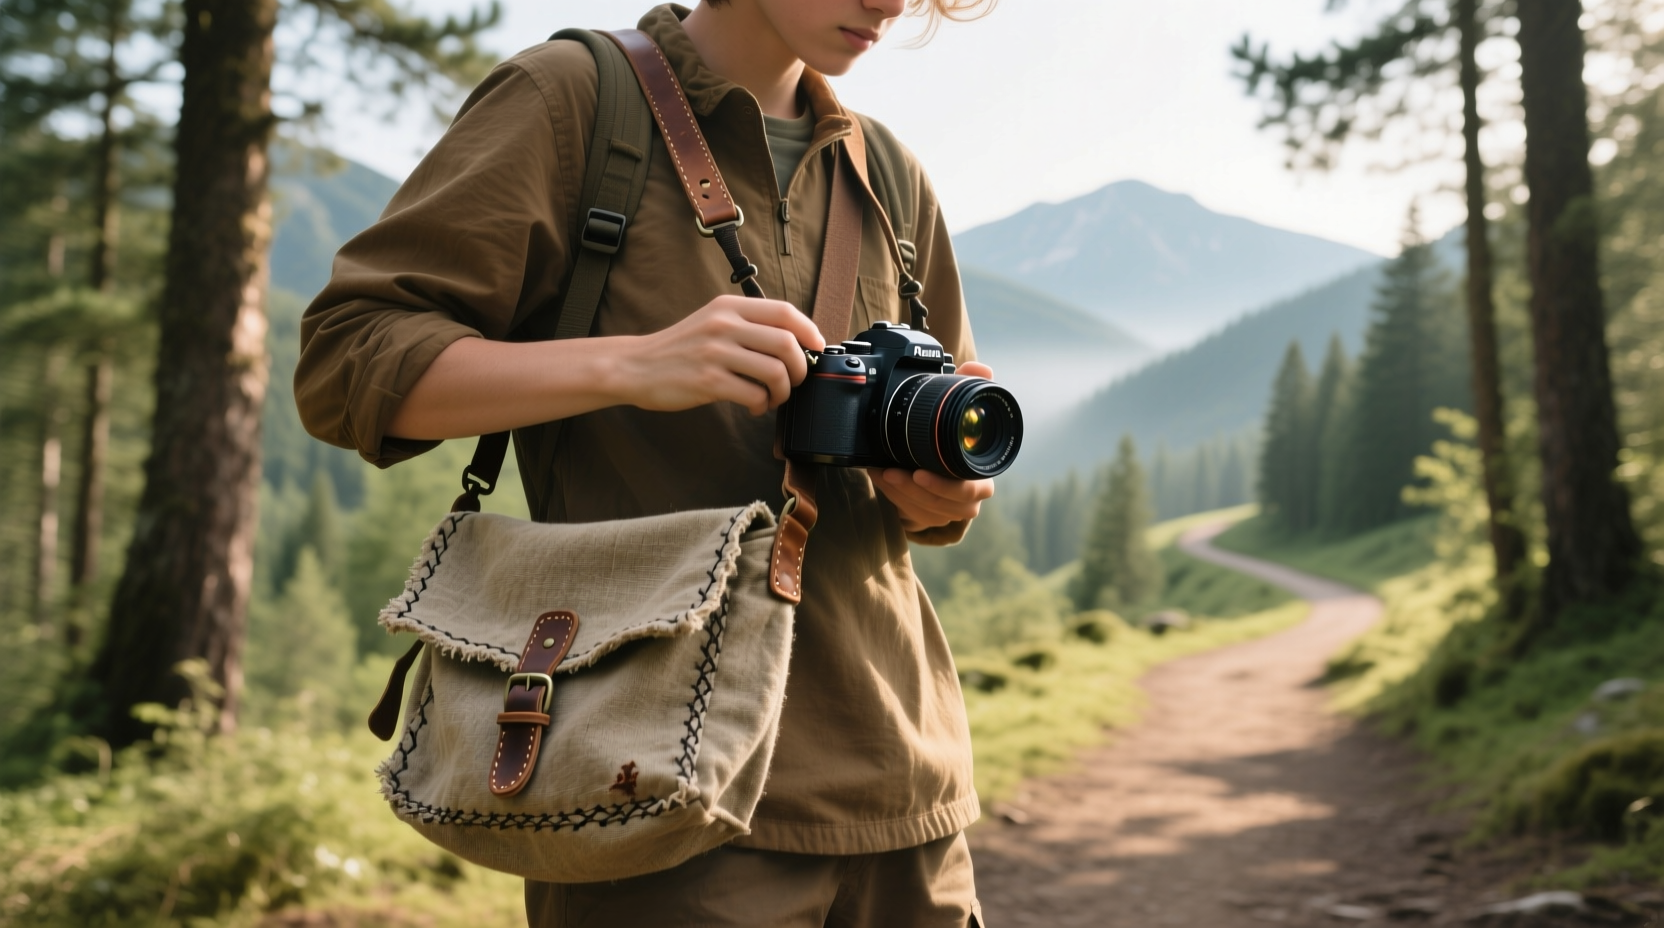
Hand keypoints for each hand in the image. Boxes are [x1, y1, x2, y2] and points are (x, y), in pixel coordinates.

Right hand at [613, 295, 826, 415]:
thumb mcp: (712, 321)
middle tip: (794, 380)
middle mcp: (724, 325)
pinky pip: (754, 395)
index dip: (810, 331)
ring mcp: (716, 353)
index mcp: (729, 307)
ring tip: (772, 397)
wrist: (636, 366)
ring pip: (775, 371)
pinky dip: (762, 405)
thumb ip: (747, 325)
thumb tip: (794, 342)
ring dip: (783, 391)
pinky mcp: (708, 381)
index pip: (785, 312)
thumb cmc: (680, 348)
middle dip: (800, 368)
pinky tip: (754, 406)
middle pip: (787, 343)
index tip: (816, 348)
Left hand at [867, 360, 995, 531]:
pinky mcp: (931, 517)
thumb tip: (982, 369)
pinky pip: (913, 514)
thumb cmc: (952, 434)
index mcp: (982, 474)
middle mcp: (970, 497)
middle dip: (915, 490)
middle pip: (946, 505)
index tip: (919, 472)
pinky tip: (880, 478)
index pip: (973, 489)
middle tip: (891, 472)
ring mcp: (950, 510)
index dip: (947, 486)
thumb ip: (970, 384)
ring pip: (926, 512)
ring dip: (899, 493)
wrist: (939, 458)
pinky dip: (893, 497)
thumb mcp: (958, 406)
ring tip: (881, 471)